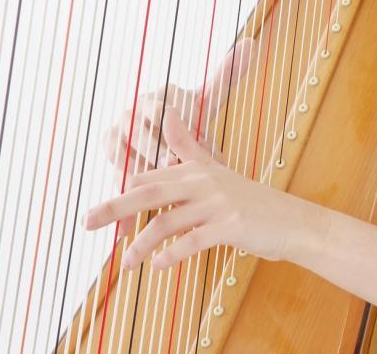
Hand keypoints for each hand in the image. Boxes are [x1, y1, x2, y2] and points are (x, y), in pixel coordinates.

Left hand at [85, 104, 316, 268]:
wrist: (290, 220)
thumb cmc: (251, 202)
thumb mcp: (218, 171)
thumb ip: (189, 145)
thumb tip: (169, 111)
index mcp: (198, 169)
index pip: (150, 177)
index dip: (123, 194)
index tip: (101, 211)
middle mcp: (205, 182)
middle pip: (148, 193)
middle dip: (114, 208)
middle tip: (86, 222)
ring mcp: (218, 204)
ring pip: (166, 223)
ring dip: (140, 245)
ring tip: (125, 263)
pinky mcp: (229, 225)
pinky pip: (192, 242)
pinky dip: (171, 255)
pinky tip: (157, 266)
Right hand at [102, 38, 256, 186]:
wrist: (167, 131)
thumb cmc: (190, 115)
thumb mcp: (207, 97)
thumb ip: (227, 74)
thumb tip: (251, 42)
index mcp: (156, 98)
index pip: (159, 107)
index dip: (170, 122)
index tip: (186, 133)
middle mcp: (133, 113)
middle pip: (139, 132)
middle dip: (155, 149)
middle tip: (172, 163)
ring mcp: (118, 134)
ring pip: (123, 155)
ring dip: (137, 172)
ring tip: (151, 188)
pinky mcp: (112, 157)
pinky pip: (115, 176)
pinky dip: (122, 197)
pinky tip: (127, 226)